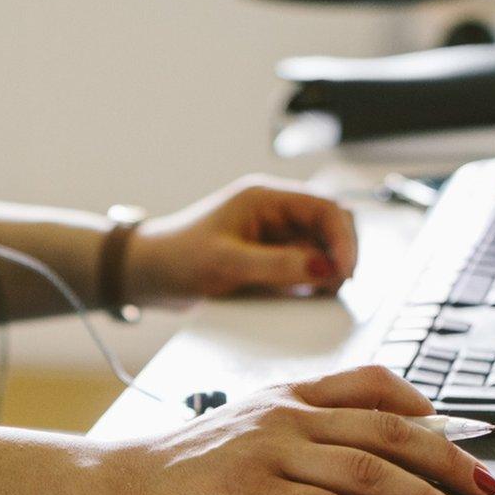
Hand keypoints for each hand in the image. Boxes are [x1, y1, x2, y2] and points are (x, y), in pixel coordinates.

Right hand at [104, 365, 494, 494]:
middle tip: (486, 483)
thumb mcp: (252, 430)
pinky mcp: (253, 492)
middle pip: (389, 428)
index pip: (376, 384)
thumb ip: (306, 431)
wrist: (123, 487)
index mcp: (290, 395)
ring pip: (367, 468)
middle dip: (448, 456)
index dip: (430, 407)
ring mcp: (270, 450)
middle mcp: (287, 415)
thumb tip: (372, 460)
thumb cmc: (187, 469)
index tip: (470, 433)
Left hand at [125, 175, 359, 306]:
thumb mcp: (227, 263)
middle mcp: (275, 212)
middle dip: (340, 254)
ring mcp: (274, 236)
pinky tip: (302, 297)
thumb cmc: (177, 257)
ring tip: (319, 295)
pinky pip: (303, 268)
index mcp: (266, 197)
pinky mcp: (269, 258)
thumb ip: (277, 265)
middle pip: (331, 225)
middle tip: (337, 286)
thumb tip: (324, 268)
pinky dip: (310, 283)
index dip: (344, 237)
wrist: (147, 274)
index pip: (325, 207)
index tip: (346, 270)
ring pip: (321, 249)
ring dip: (327, 270)